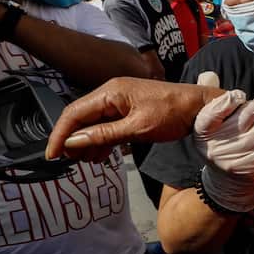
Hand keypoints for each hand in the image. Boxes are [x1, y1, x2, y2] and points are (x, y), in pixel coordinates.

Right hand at [45, 77, 224, 161]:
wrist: (200, 107)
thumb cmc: (172, 114)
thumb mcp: (137, 128)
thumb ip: (104, 135)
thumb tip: (74, 142)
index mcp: (111, 92)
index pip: (74, 113)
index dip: (60, 134)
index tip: (52, 155)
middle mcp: (112, 93)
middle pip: (82, 118)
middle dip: (73, 140)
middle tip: (68, 162)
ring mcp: (121, 101)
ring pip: (94, 123)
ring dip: (87, 142)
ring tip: (85, 162)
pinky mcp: (130, 110)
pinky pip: (108, 125)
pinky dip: (102, 140)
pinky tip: (99, 156)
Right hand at [194, 89, 253, 212]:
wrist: (228, 183)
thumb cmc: (224, 144)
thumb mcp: (212, 125)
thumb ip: (213, 100)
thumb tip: (209, 74)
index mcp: (201, 133)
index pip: (210, 115)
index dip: (226, 102)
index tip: (241, 95)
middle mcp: (213, 149)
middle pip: (240, 122)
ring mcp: (231, 161)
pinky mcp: (248, 170)